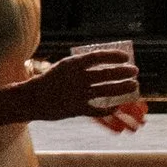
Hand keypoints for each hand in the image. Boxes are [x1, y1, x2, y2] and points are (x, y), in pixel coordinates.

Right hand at [16, 42, 141, 122]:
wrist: (31, 98)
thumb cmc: (49, 81)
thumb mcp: (63, 67)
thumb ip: (81, 67)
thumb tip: (104, 66)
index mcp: (72, 63)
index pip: (98, 56)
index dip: (114, 56)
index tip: (126, 57)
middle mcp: (77, 77)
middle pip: (106, 73)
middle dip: (123, 72)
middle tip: (135, 72)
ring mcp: (78, 93)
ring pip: (106, 90)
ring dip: (122, 88)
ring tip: (133, 86)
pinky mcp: (77, 108)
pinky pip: (98, 109)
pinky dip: (108, 108)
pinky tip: (116, 106)